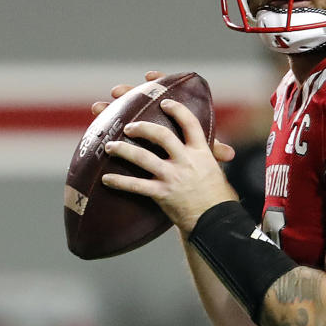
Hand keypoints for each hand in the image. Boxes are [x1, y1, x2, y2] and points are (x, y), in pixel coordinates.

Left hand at [95, 73, 237, 232]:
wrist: (215, 223)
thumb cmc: (218, 199)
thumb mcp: (217, 172)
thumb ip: (212, 157)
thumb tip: (217, 148)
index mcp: (202, 153)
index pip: (190, 124)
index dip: (177, 111)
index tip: (165, 103)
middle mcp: (187, 162)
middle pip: (162, 136)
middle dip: (143, 128)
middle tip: (129, 126)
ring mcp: (173, 178)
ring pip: (143, 158)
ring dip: (124, 150)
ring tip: (110, 146)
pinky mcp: (162, 194)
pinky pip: (136, 186)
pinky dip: (119, 182)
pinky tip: (106, 179)